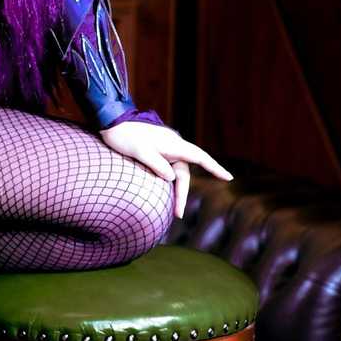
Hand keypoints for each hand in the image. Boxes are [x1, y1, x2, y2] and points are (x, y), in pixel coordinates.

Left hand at [97, 119, 233, 220]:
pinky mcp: (157, 153)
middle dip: (182, 194)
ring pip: (176, 174)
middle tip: (178, 215)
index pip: (200, 158)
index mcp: (173, 145)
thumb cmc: (125, 137)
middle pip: (184, 174)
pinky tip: (165, 194)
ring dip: (175, 191)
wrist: (111, 125)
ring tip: (172, 211)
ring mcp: (165, 150)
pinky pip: (168, 170)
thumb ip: (157, 165)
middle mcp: (173, 147)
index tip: (229, 178)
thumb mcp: (140, 152)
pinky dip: (168, 183)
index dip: (215, 168)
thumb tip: (172, 178)